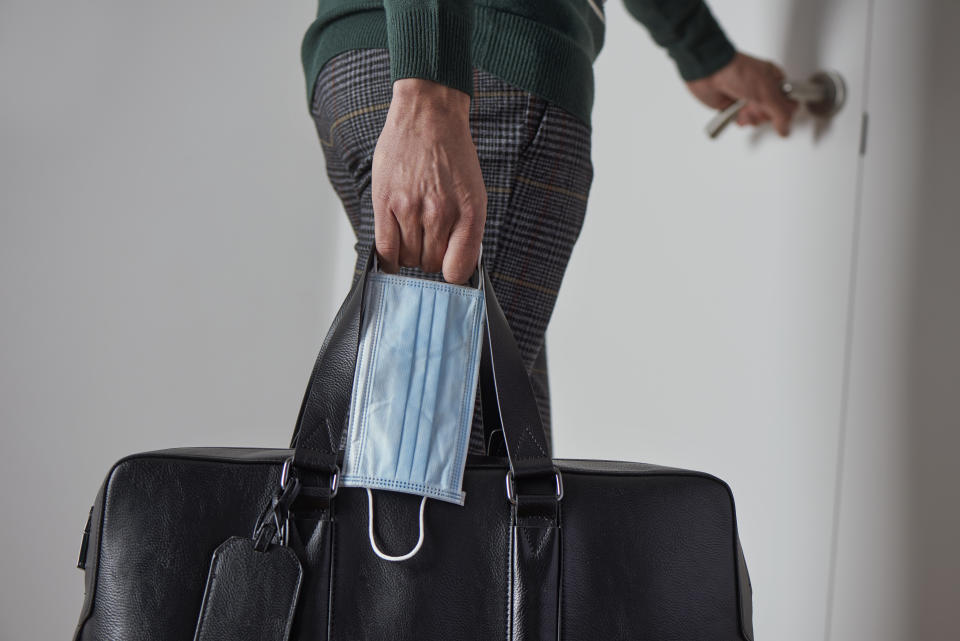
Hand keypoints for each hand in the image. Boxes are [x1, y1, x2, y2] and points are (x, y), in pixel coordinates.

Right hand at [371, 78, 486, 283]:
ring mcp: (411, 207)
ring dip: (410, 255)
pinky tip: (394, 255)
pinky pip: (385, 248)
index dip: (452, 274)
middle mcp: (441, 212)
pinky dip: (390, 259)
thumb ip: (468, 230)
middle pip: (431, 265)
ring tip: (413, 237)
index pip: (458, 269)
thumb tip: (457, 266)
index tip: (447, 271)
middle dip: (430, 261)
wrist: (428, 115)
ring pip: (408, 259)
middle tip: (428, 246)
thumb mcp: (474, 192)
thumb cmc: (452, 154)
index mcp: (469, 212)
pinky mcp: (386, 201)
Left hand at [686, 52, 797, 135]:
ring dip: (750, 116)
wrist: (711, 73)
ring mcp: (748, 99)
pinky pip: (742, 121)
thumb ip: (781, 113)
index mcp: (775, 80)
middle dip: (763, 113)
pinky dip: (739, 119)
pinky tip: (735, 110)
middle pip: (773, 114)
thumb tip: (786, 129)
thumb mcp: (767, 92)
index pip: (789, 101)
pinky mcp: (734, 107)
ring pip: (758, 119)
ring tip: (744, 106)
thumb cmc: (737, 72)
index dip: (784, 110)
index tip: (777, 109)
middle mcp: (762, 90)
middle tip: (757, 104)